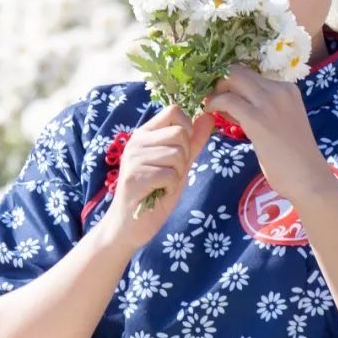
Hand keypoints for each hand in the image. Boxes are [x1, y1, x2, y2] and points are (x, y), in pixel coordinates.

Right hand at [98, 103, 216, 251]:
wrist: (129, 226)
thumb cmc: (153, 194)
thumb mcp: (178, 165)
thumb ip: (193, 142)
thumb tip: (208, 116)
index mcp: (145, 134)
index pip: (173, 111)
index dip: (187, 127)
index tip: (183, 149)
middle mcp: (136, 142)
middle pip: (179, 133)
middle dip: (185, 156)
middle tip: (170, 173)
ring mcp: (133, 159)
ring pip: (177, 154)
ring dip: (177, 174)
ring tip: (162, 184)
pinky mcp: (135, 177)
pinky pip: (169, 174)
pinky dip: (170, 187)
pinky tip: (158, 193)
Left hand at [201, 63, 335, 204]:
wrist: (308, 178)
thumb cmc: (293, 158)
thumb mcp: (280, 123)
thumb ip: (260, 110)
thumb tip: (232, 105)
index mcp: (287, 89)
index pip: (250, 74)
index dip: (230, 82)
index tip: (219, 95)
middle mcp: (279, 89)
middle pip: (238, 71)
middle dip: (219, 83)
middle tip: (210, 100)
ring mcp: (269, 102)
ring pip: (231, 79)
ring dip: (214, 92)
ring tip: (209, 108)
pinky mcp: (257, 118)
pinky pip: (226, 100)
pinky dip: (213, 103)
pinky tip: (209, 113)